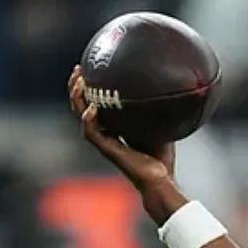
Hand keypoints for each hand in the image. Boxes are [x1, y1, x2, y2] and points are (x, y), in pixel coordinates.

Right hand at [67, 65, 175, 190]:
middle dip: (76, 87)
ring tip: (78, 82)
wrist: (160, 179)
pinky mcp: (107, 150)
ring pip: (81, 116)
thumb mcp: (159, 127)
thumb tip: (171, 91)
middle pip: (81, 105)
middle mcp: (105, 132)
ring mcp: (104, 141)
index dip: (89, 87)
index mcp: (113, 127)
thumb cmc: (161, 158)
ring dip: (77, 99)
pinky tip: (92, 108)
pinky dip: (89, 119)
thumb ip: (158, 111)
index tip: (89, 68)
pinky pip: (92, 132)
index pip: (94, 103)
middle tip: (78, 69)